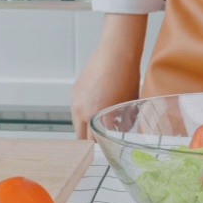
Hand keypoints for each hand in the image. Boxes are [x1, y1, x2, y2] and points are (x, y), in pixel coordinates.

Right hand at [70, 14, 147, 139]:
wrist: (116, 53)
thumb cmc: (126, 77)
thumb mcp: (128, 106)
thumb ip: (123, 123)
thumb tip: (121, 132)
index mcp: (94, 117)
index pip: (94, 144)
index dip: (102, 148)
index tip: (107, 149)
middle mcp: (80, 111)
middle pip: (81, 138)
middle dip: (92, 142)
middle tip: (103, 143)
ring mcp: (75, 101)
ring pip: (77, 124)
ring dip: (86, 128)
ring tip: (100, 125)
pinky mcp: (74, 93)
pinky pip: (76, 111)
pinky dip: (84, 114)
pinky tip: (96, 108)